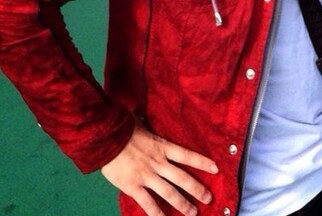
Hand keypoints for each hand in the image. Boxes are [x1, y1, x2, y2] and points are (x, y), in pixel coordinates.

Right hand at [101, 123, 218, 215]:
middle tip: (208, 198)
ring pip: (169, 193)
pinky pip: (148, 203)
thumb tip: (146, 115)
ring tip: (193, 213)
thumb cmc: (122, 127)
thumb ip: (148, 125)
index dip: (202, 162)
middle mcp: (158, 163)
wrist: (105, 138)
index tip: (216, 169)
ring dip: (183, 204)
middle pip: (182, 178)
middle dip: (197, 190)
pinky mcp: (133, 186)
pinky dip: (157, 214)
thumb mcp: (141, 123)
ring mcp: (146, 176)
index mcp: (162, 147)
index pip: (187, 155)